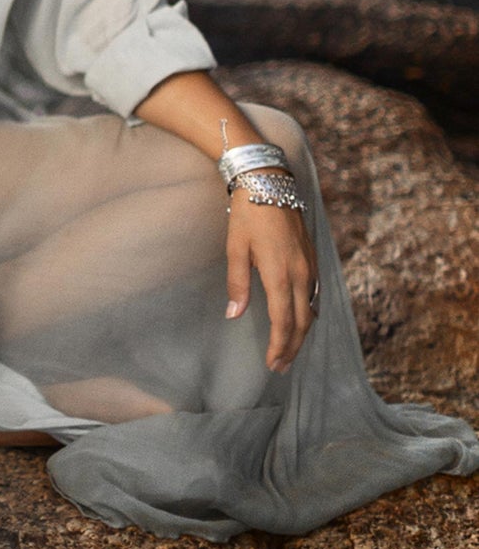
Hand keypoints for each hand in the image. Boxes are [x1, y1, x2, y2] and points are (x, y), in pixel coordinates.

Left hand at [225, 193, 317, 372]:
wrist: (270, 182)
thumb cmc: (248, 214)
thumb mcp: (235, 248)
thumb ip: (238, 283)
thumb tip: (234, 314)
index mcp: (280, 273)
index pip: (283, 321)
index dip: (279, 346)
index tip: (271, 363)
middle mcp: (301, 273)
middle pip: (302, 321)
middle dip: (292, 347)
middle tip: (280, 366)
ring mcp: (310, 265)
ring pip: (311, 309)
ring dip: (301, 333)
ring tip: (289, 350)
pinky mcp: (312, 258)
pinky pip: (314, 293)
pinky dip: (308, 313)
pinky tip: (300, 319)